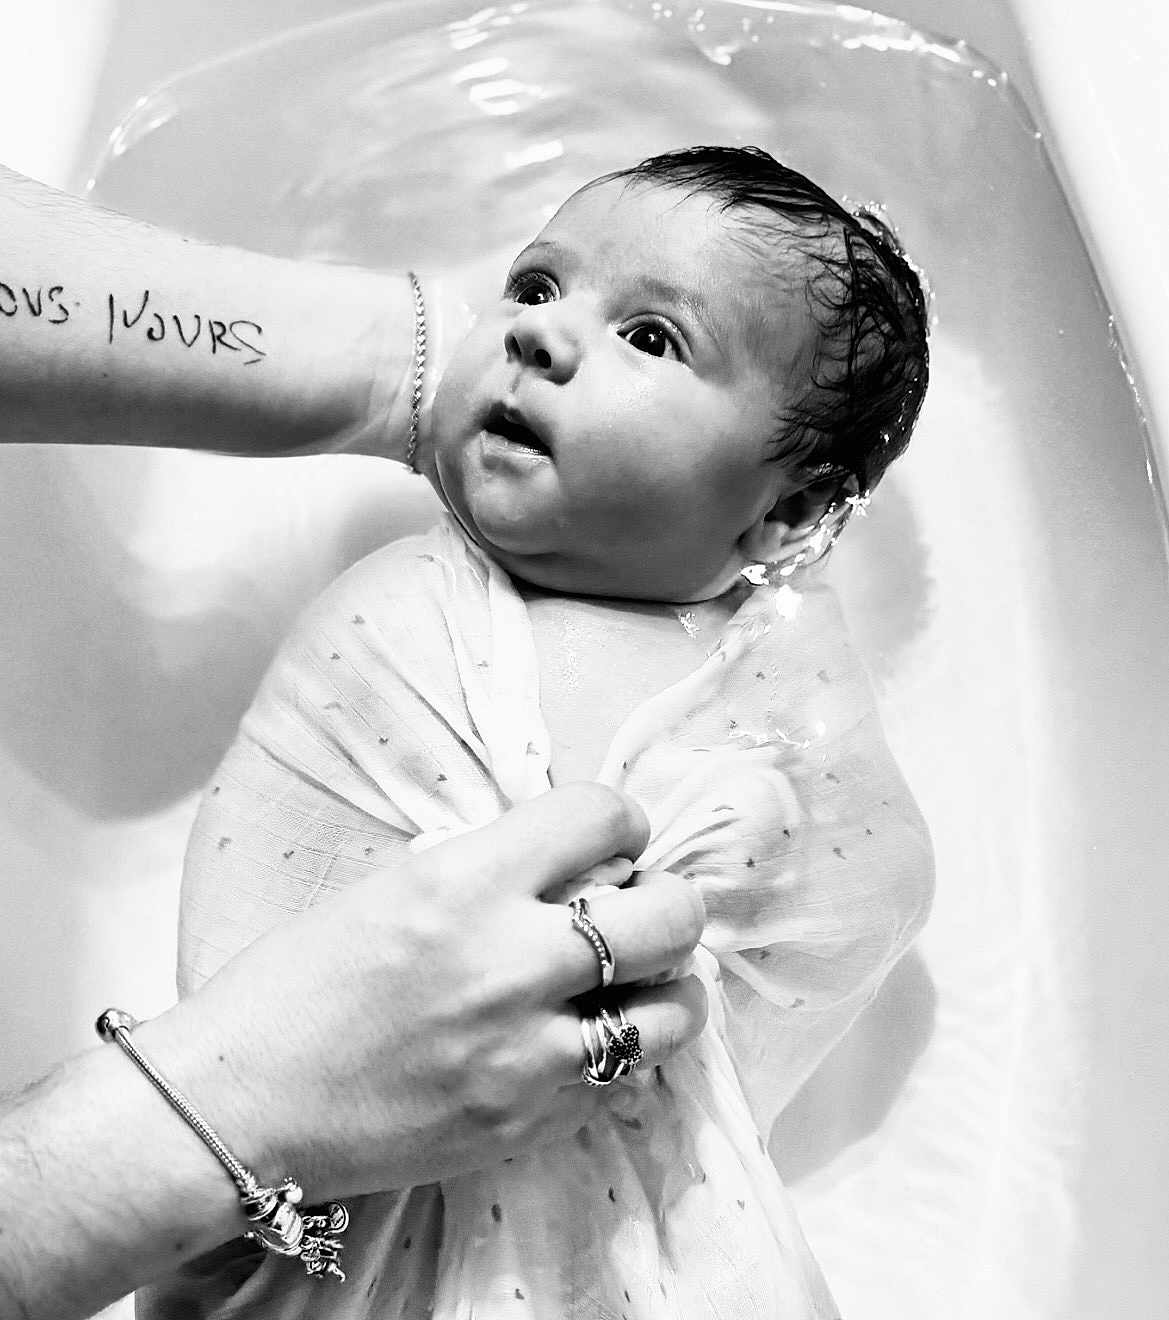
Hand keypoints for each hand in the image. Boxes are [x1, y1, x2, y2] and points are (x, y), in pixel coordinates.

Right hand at [137, 783, 706, 1199]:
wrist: (242, 1104)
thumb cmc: (299, 985)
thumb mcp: (396, 888)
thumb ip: (494, 870)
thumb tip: (582, 863)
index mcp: (465, 884)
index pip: (603, 816)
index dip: (623, 819)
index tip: (617, 838)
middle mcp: (510, 963)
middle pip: (668, 916)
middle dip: (672, 902)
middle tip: (647, 908)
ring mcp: (526, 1054)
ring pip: (673, 1011)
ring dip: (668, 987)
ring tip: (637, 983)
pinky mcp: (528, 1124)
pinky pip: (624, 1081)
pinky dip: (621, 1057)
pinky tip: (586, 1043)